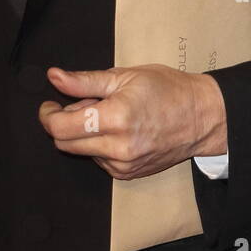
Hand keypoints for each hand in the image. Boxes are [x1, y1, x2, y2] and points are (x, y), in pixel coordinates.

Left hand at [38, 63, 226, 179]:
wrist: (202, 117)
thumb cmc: (167, 90)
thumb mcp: (125, 76)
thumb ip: (84, 81)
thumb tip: (55, 77)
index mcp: (116, 117)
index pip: (61, 127)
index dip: (48, 115)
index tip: (50, 105)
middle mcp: (118, 147)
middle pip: (65, 143)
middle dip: (63, 123)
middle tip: (82, 104)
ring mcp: (124, 164)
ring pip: (81, 152)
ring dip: (83, 134)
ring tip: (107, 115)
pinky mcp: (128, 174)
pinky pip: (99, 161)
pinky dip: (99, 145)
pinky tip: (118, 130)